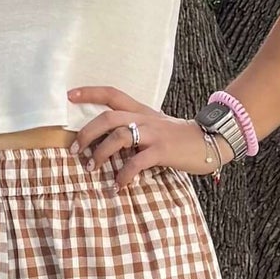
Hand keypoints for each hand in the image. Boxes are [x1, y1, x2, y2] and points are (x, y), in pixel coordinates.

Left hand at [67, 85, 225, 188]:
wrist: (210, 141)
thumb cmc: (179, 137)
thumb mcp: (155, 126)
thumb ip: (135, 127)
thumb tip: (108, 140)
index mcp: (141, 110)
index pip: (112, 94)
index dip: (89, 92)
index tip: (69, 95)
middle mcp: (144, 119)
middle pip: (108, 117)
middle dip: (87, 133)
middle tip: (75, 150)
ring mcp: (154, 134)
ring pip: (119, 136)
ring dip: (101, 154)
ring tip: (92, 169)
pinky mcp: (162, 150)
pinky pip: (137, 162)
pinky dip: (124, 175)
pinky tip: (119, 185)